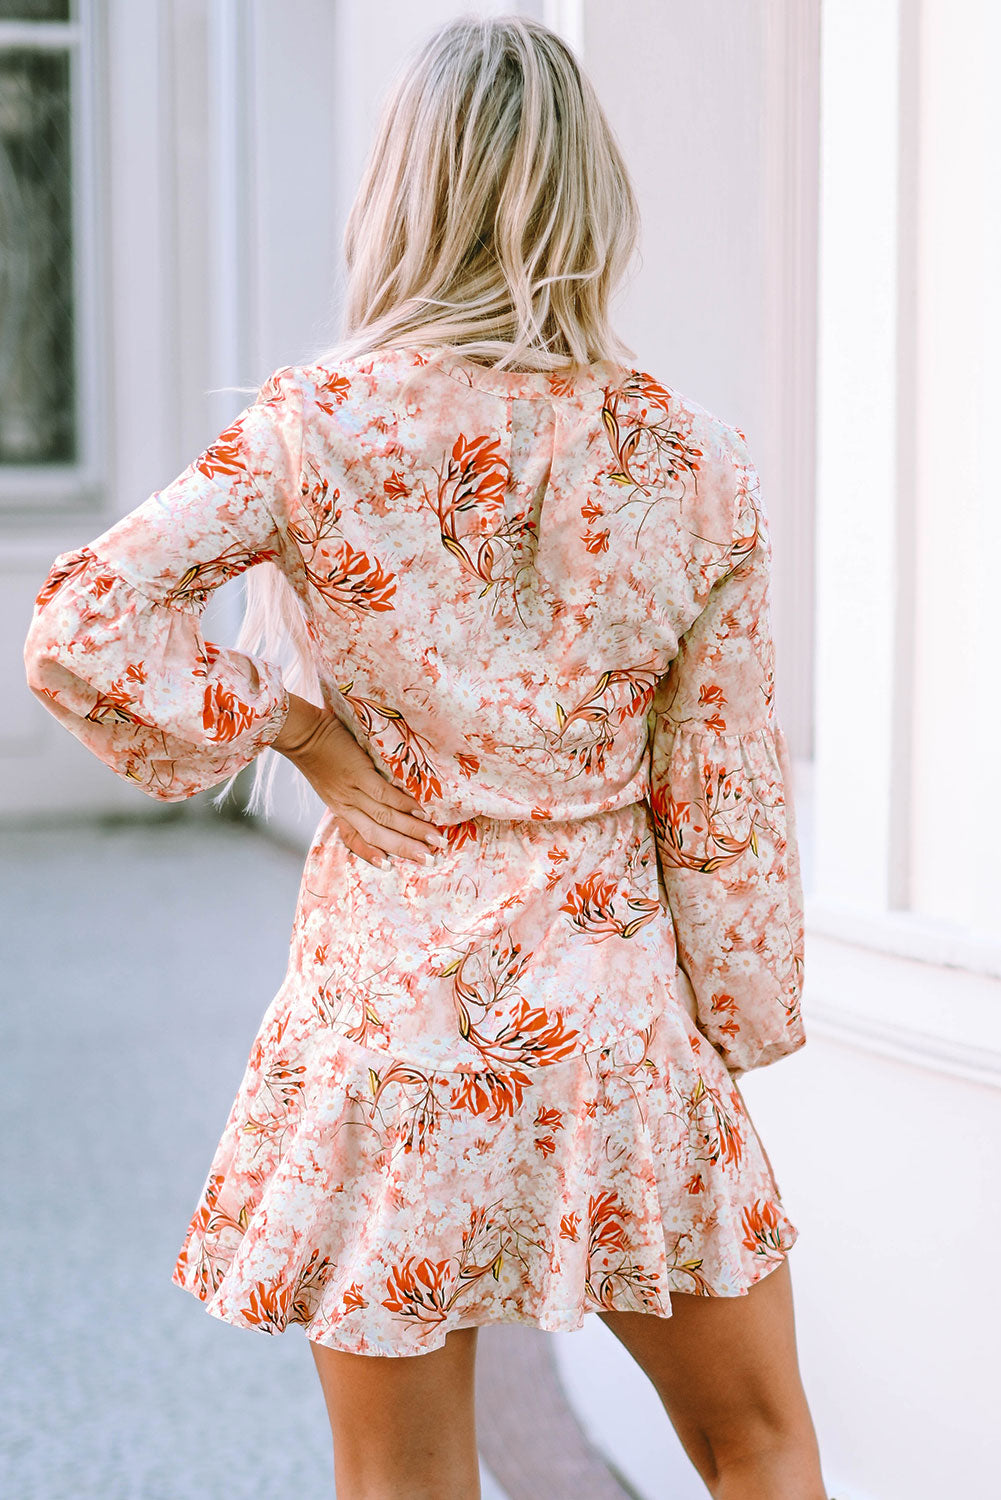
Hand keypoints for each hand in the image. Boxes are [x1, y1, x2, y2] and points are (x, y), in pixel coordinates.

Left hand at [272, 692, 443, 867]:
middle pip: (378, 835)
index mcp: (338, 808)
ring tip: (434, 839)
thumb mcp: (329, 779)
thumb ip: (349, 789)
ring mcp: (352, 791)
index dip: (370, 854)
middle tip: (430, 859)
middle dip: (406, 848)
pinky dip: (404, 806)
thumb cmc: (316, 751)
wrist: (300, 733)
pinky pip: (385, 795)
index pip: (354, 838)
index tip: (389, 867)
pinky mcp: (358, 773)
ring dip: (413, 831)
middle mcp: (345, 805)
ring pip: (385, 818)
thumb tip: (375, 790)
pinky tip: (422, 812)